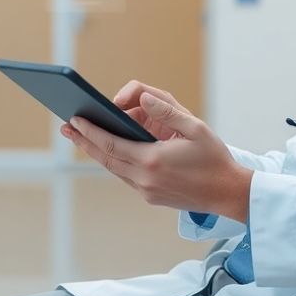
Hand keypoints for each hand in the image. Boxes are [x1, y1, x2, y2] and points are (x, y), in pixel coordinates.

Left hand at [62, 89, 252, 221]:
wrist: (228, 193)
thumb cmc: (214, 158)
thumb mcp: (195, 128)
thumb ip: (167, 111)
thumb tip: (142, 98)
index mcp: (153, 160)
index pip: (111, 144)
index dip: (90, 132)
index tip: (74, 120)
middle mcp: (145, 179)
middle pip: (105, 158)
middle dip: (84, 141)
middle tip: (67, 127)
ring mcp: (147, 191)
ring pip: (114, 169)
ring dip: (97, 152)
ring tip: (81, 137)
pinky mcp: (151, 197)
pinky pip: (126, 176)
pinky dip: (114, 162)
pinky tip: (109, 150)